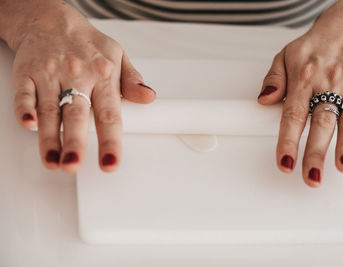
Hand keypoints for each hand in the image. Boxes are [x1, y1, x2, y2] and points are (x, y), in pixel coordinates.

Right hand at [11, 5, 155, 172]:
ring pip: (50, 110)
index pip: (109, 115)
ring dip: (49, 138)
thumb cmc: (88, 44)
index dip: (110, 142)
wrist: (52, 20)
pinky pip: (24, 94)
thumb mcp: (118, 56)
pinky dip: (24, 109)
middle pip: (76, 115)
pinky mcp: (27, 73)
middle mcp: (77, 77)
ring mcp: (51, 75)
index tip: (110, 163)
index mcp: (103, 76)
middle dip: (75, 143)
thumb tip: (149, 97)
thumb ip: (133, 81)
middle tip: (74, 165)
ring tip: (53, 160)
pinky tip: (28, 125)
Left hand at [257, 1, 342, 186]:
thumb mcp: (285, 56)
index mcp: (304, 79)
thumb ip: (274, 80)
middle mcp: (329, 83)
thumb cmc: (315, 47)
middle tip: (312, 177)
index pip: (293, 115)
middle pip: (322, 123)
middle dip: (316, 153)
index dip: (288, 142)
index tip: (285, 163)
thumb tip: (263, 100)